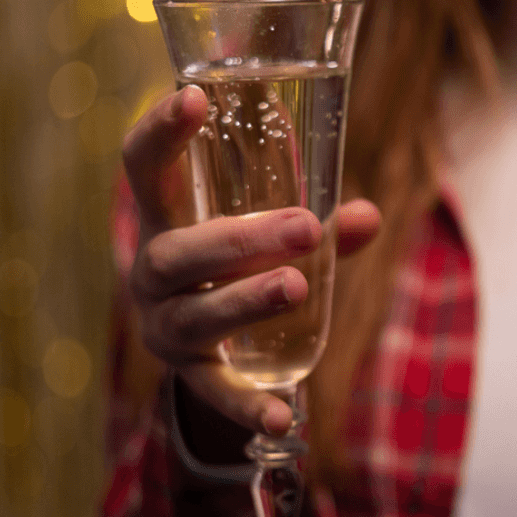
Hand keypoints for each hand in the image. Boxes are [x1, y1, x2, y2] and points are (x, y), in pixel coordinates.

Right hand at [123, 86, 379, 439]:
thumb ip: (321, 227)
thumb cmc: (239, 265)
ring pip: (196, 316)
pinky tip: (282, 420)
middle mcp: (154, 272)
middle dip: (240, 238)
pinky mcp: (191, 375)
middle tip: (305, 226)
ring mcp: (166, 327)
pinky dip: (248, 408)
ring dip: (246, 301)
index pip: (144, 168)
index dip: (161, 131)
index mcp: (167, 220)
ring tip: (296, 287)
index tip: (194, 96)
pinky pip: (216, 394)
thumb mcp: (271, 238)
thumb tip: (372, 216)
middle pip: (178, 251)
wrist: (207, 345)